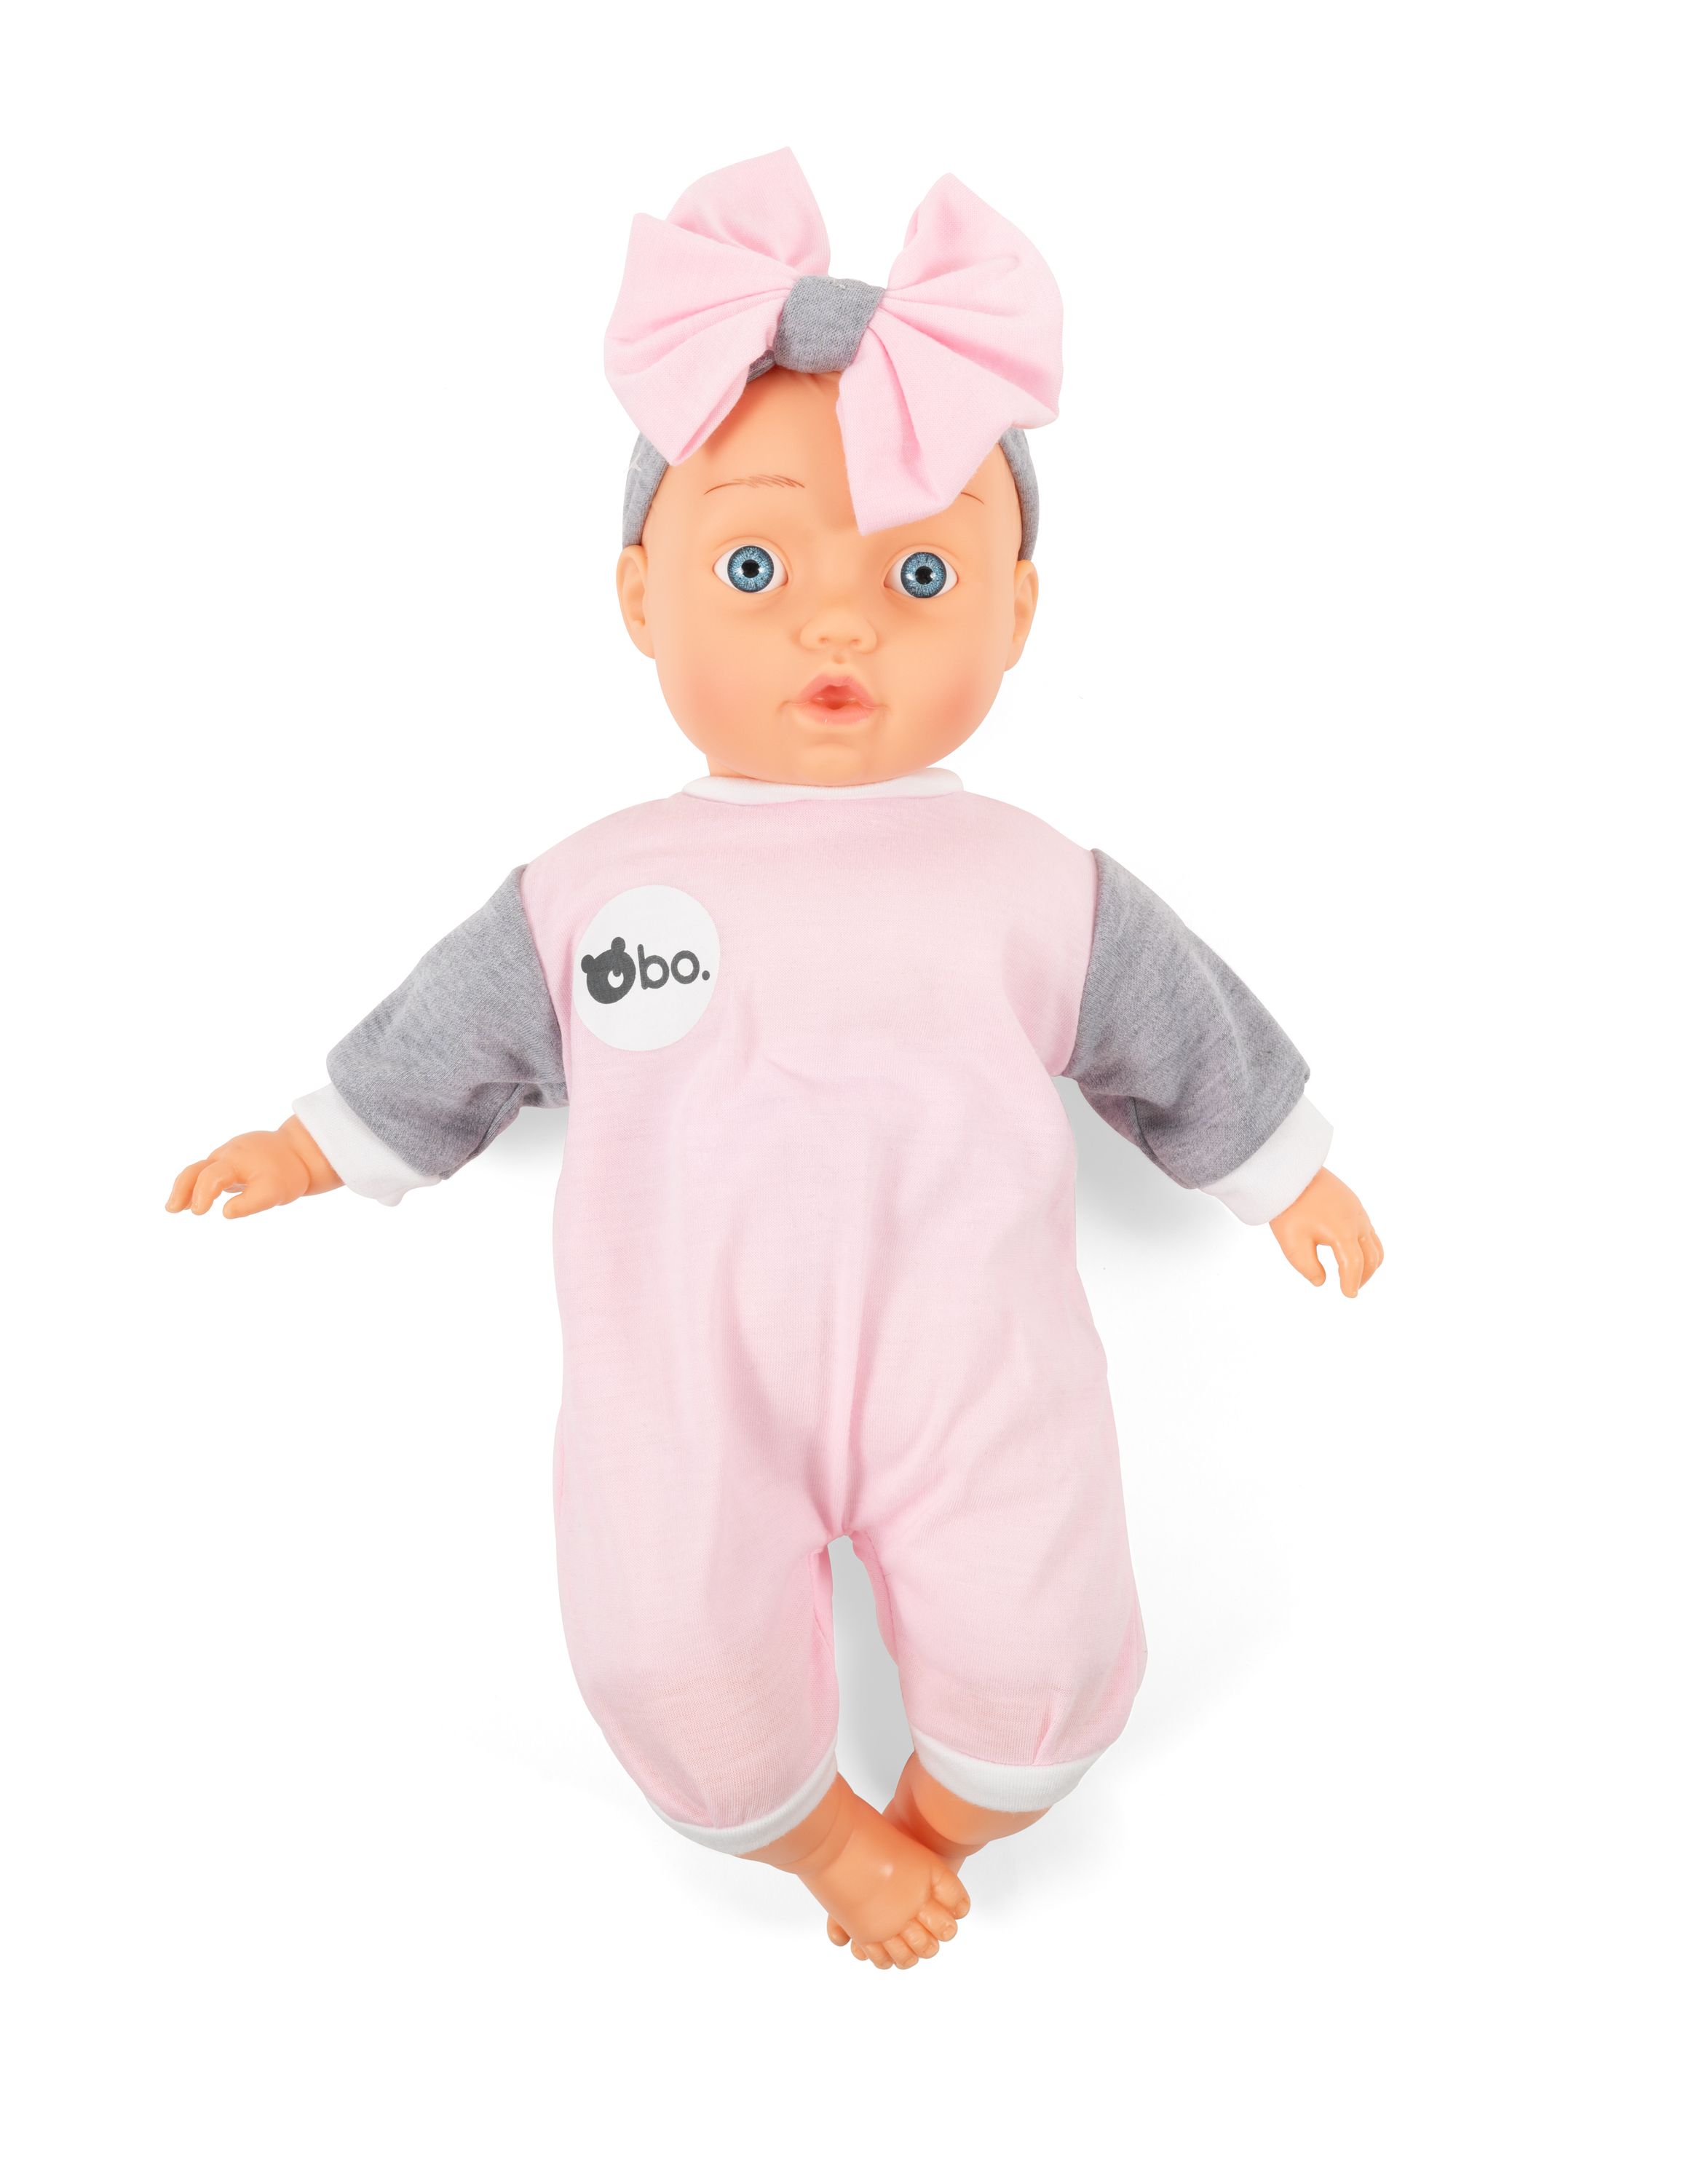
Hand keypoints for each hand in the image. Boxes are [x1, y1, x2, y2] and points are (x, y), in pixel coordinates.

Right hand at [166, 1116, 340, 1219]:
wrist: (300, 1151)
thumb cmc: (287, 1173)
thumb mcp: (275, 1192)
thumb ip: (251, 1203)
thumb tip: (226, 1213)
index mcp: (235, 1161)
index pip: (211, 1177)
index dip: (202, 1194)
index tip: (199, 1212)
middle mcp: (226, 1155)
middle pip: (195, 1170)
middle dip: (181, 1189)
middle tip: (172, 1210)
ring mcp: (226, 1156)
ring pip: (198, 1170)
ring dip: (185, 1188)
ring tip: (176, 1208)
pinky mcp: (229, 1161)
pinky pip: (207, 1171)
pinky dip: (197, 1184)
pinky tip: (192, 1201)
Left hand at [1269, 1168, 1382, 1297]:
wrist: (1290, 1173)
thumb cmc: (1289, 1208)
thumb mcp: (1292, 1243)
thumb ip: (1308, 1266)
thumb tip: (1321, 1281)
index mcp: (1343, 1233)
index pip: (1354, 1266)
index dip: (1352, 1283)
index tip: (1347, 1294)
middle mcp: (1357, 1222)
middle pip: (1371, 1257)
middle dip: (1364, 1276)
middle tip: (1351, 1288)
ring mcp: (1358, 1211)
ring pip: (1375, 1244)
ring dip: (1369, 1262)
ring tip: (1354, 1273)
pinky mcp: (1354, 1204)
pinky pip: (1369, 1230)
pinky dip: (1366, 1246)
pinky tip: (1350, 1250)